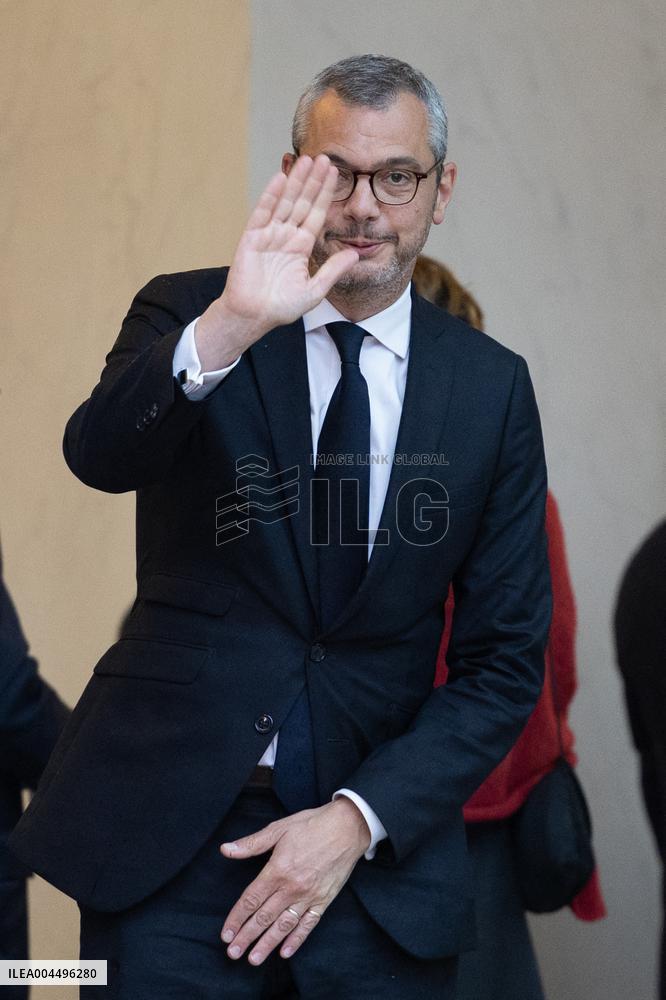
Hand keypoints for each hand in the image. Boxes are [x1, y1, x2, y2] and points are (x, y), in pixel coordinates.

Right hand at [196, 155, 358, 369]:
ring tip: (305, 159)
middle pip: (302, 202)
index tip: (335, 173)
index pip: (317, 214)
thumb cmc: (281, 307)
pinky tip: (281, 178)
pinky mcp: (252, 237)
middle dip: (312, 180)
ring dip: (295, 181)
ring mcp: (269, 234)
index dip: (325, 194)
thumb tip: (354, 254)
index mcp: (301, 246)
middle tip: (324, 157)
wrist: (253, 316)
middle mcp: (286, 236)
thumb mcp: (314, 290)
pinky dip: (271, 195)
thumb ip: (333, 270)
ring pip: (285, 202)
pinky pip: (263, 212)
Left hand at [219, 797, 370, 964]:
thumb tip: (226, 849)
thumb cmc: (312, 825)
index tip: (226, 934)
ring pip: (284, 925)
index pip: (251, 899)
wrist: (348, 827)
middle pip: (264, 917)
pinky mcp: (324, 900)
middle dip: (246, 937)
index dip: (236, 918)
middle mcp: (291, 887)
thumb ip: (251, 843)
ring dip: (267, 944)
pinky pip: (308, 924)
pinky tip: (285, 952)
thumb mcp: (279, 828)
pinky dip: (296, 940)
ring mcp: (309, 896)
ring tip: (253, 959)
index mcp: (278, 869)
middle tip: (232, 953)